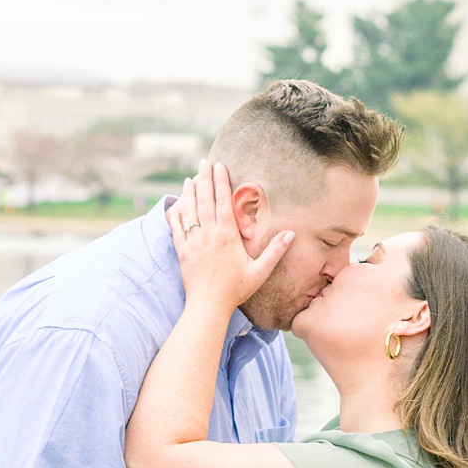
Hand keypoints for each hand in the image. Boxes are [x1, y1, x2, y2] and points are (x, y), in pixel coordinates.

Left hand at [168, 160, 291, 314]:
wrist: (208, 305)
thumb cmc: (236, 290)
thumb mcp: (260, 271)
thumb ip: (275, 251)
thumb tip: (291, 234)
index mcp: (227, 236)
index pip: (224, 202)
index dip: (221, 182)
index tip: (220, 166)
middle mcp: (208, 234)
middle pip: (205, 200)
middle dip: (204, 179)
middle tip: (204, 162)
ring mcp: (192, 241)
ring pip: (189, 210)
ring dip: (189, 191)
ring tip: (191, 177)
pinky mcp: (181, 250)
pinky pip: (176, 226)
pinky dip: (176, 211)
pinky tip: (176, 202)